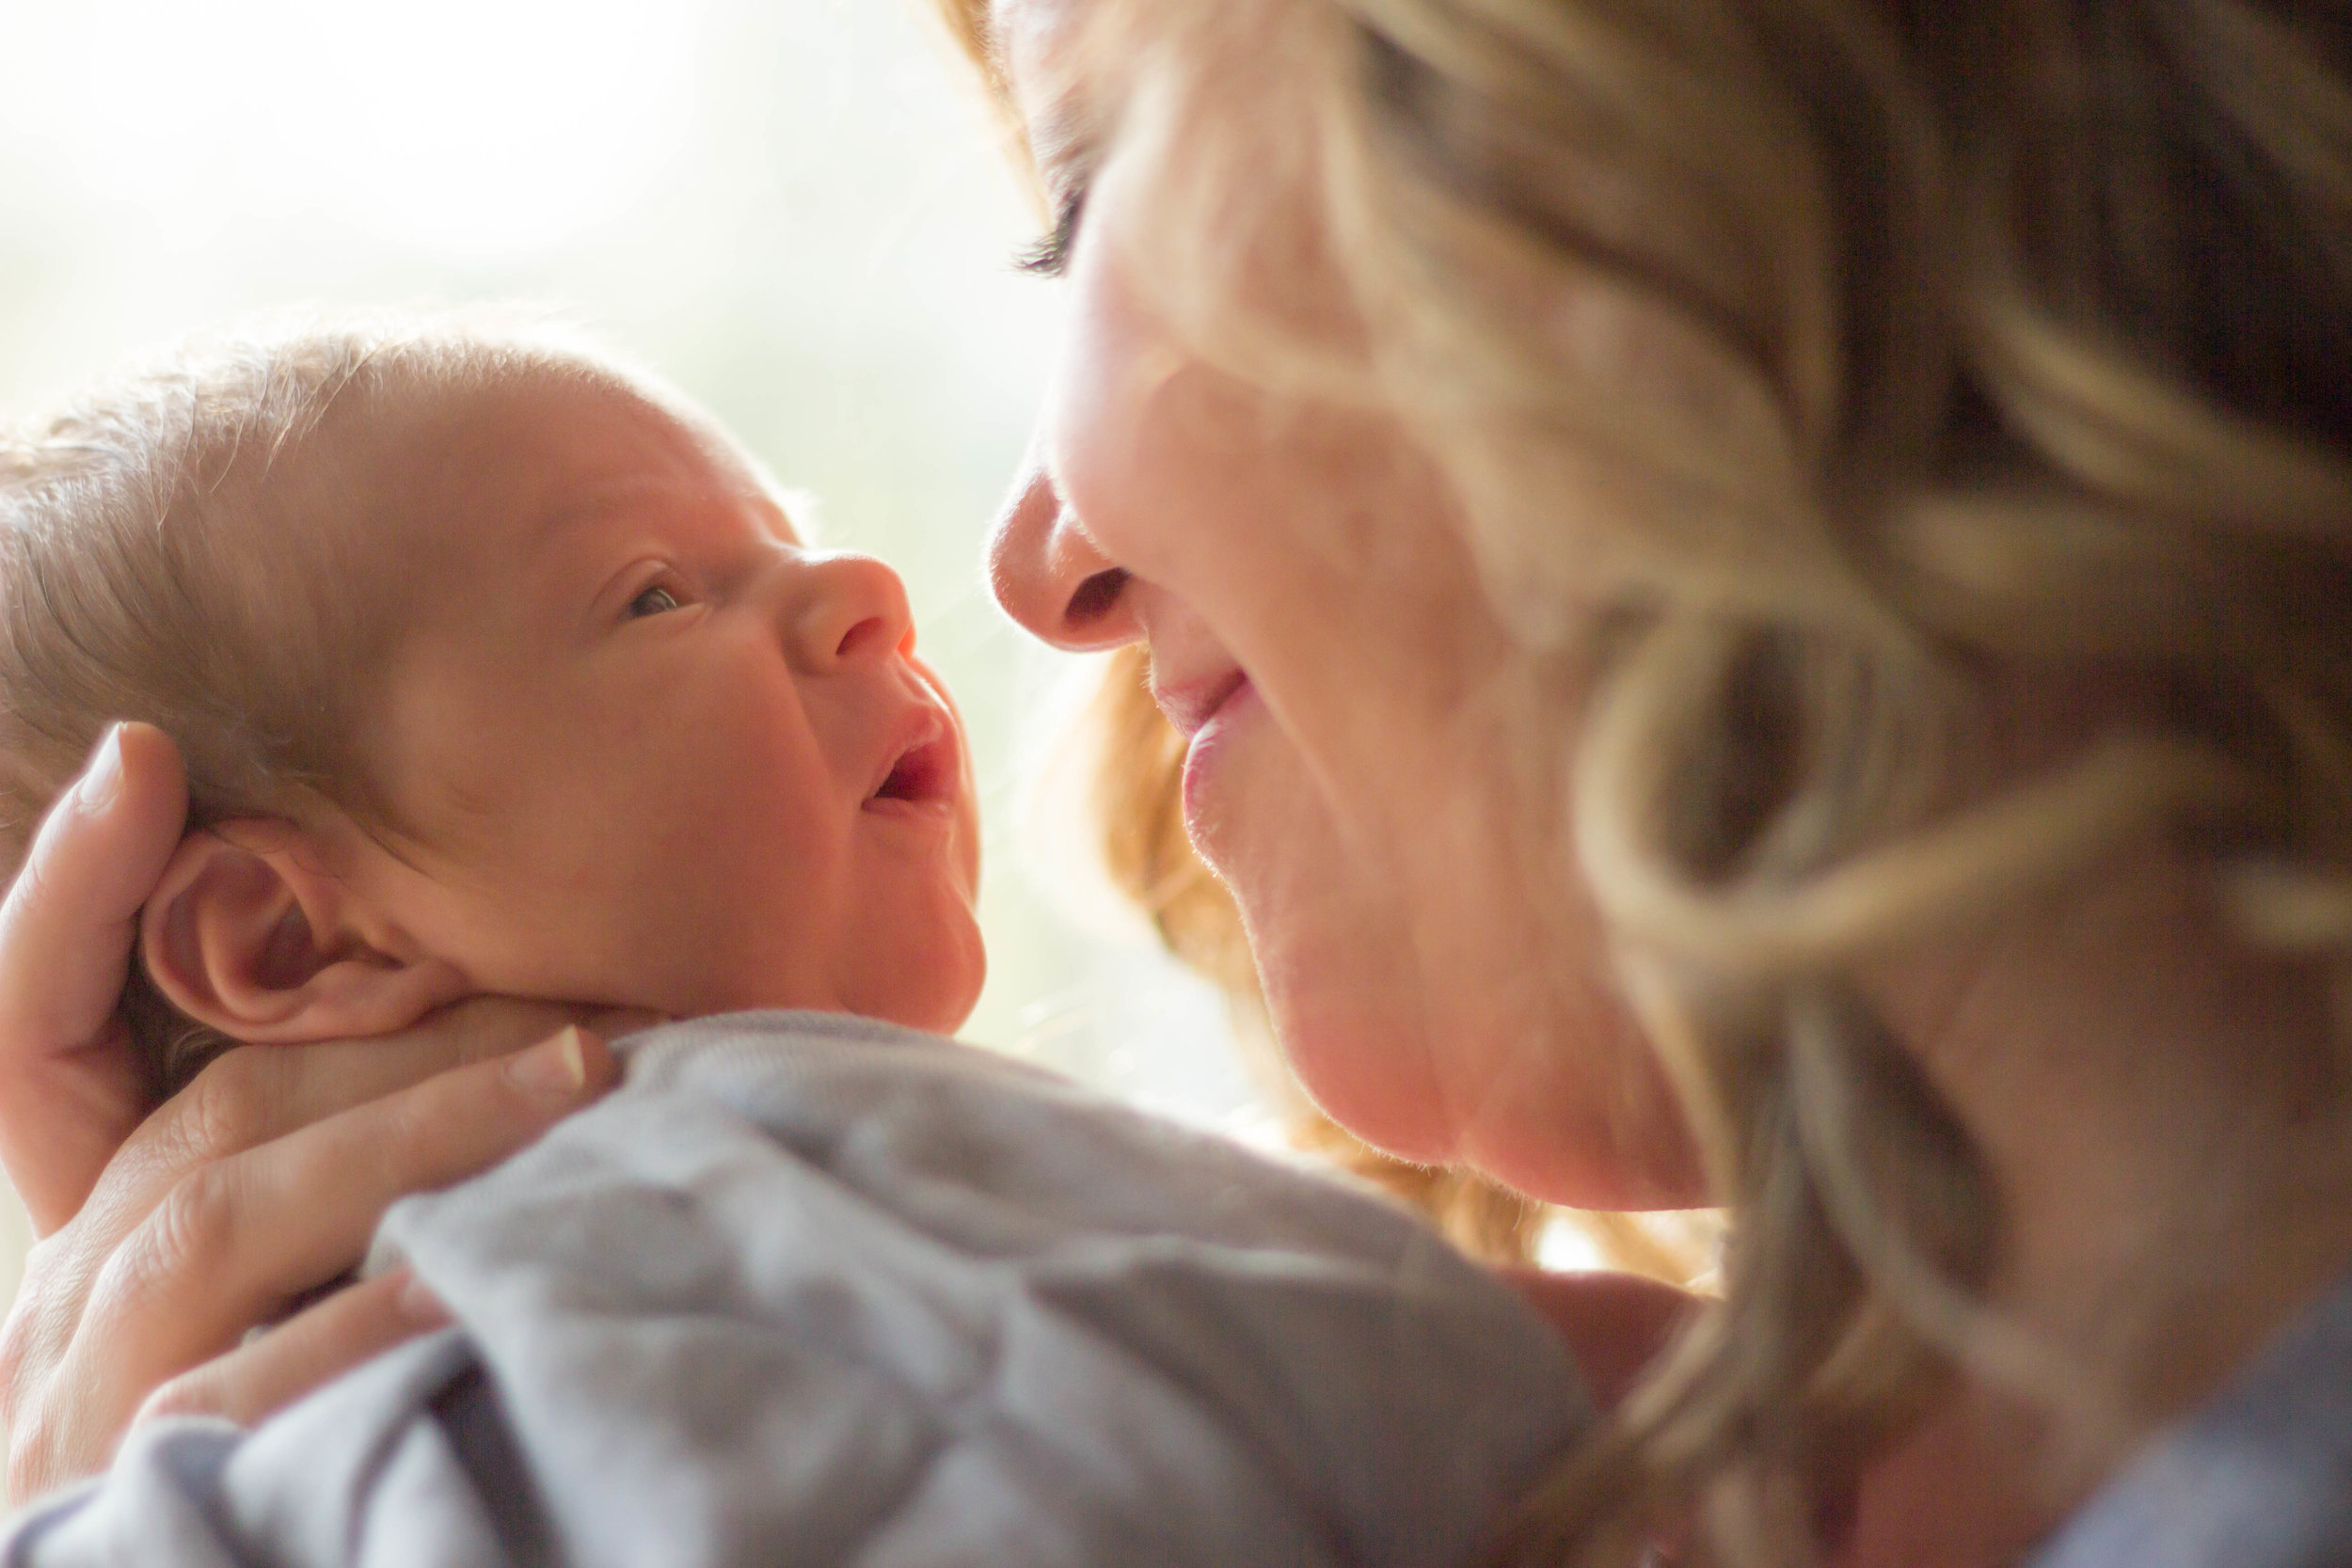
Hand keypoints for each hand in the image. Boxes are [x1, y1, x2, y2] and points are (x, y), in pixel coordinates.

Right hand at [0, 726, 643, 1499]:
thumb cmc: (277, 1443)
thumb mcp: (283, 1296)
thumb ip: (339, 1169)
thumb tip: (537, 1037)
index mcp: (88, 1243)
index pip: (32, 1040)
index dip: (70, 897)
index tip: (147, 758)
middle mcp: (63, 1312)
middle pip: (210, 1121)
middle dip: (408, 1040)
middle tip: (602, 1005)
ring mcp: (91, 1408)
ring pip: (220, 1224)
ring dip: (416, 1132)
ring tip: (588, 1072)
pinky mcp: (151, 1500)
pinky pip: (246, 1394)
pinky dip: (374, 1323)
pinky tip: (491, 1276)